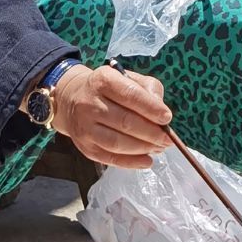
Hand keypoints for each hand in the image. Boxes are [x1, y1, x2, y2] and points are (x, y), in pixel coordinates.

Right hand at [52, 64, 173, 167]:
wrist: (73, 99)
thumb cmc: (109, 89)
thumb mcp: (128, 78)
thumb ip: (148, 89)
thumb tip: (161, 110)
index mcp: (103, 80)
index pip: (130, 95)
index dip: (151, 108)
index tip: (167, 118)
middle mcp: (90, 103)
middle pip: (125, 121)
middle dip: (151, 133)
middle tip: (168, 139)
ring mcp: (85, 127)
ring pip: (117, 142)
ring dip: (143, 148)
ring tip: (159, 148)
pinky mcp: (85, 146)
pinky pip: (110, 158)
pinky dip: (131, 162)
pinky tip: (147, 160)